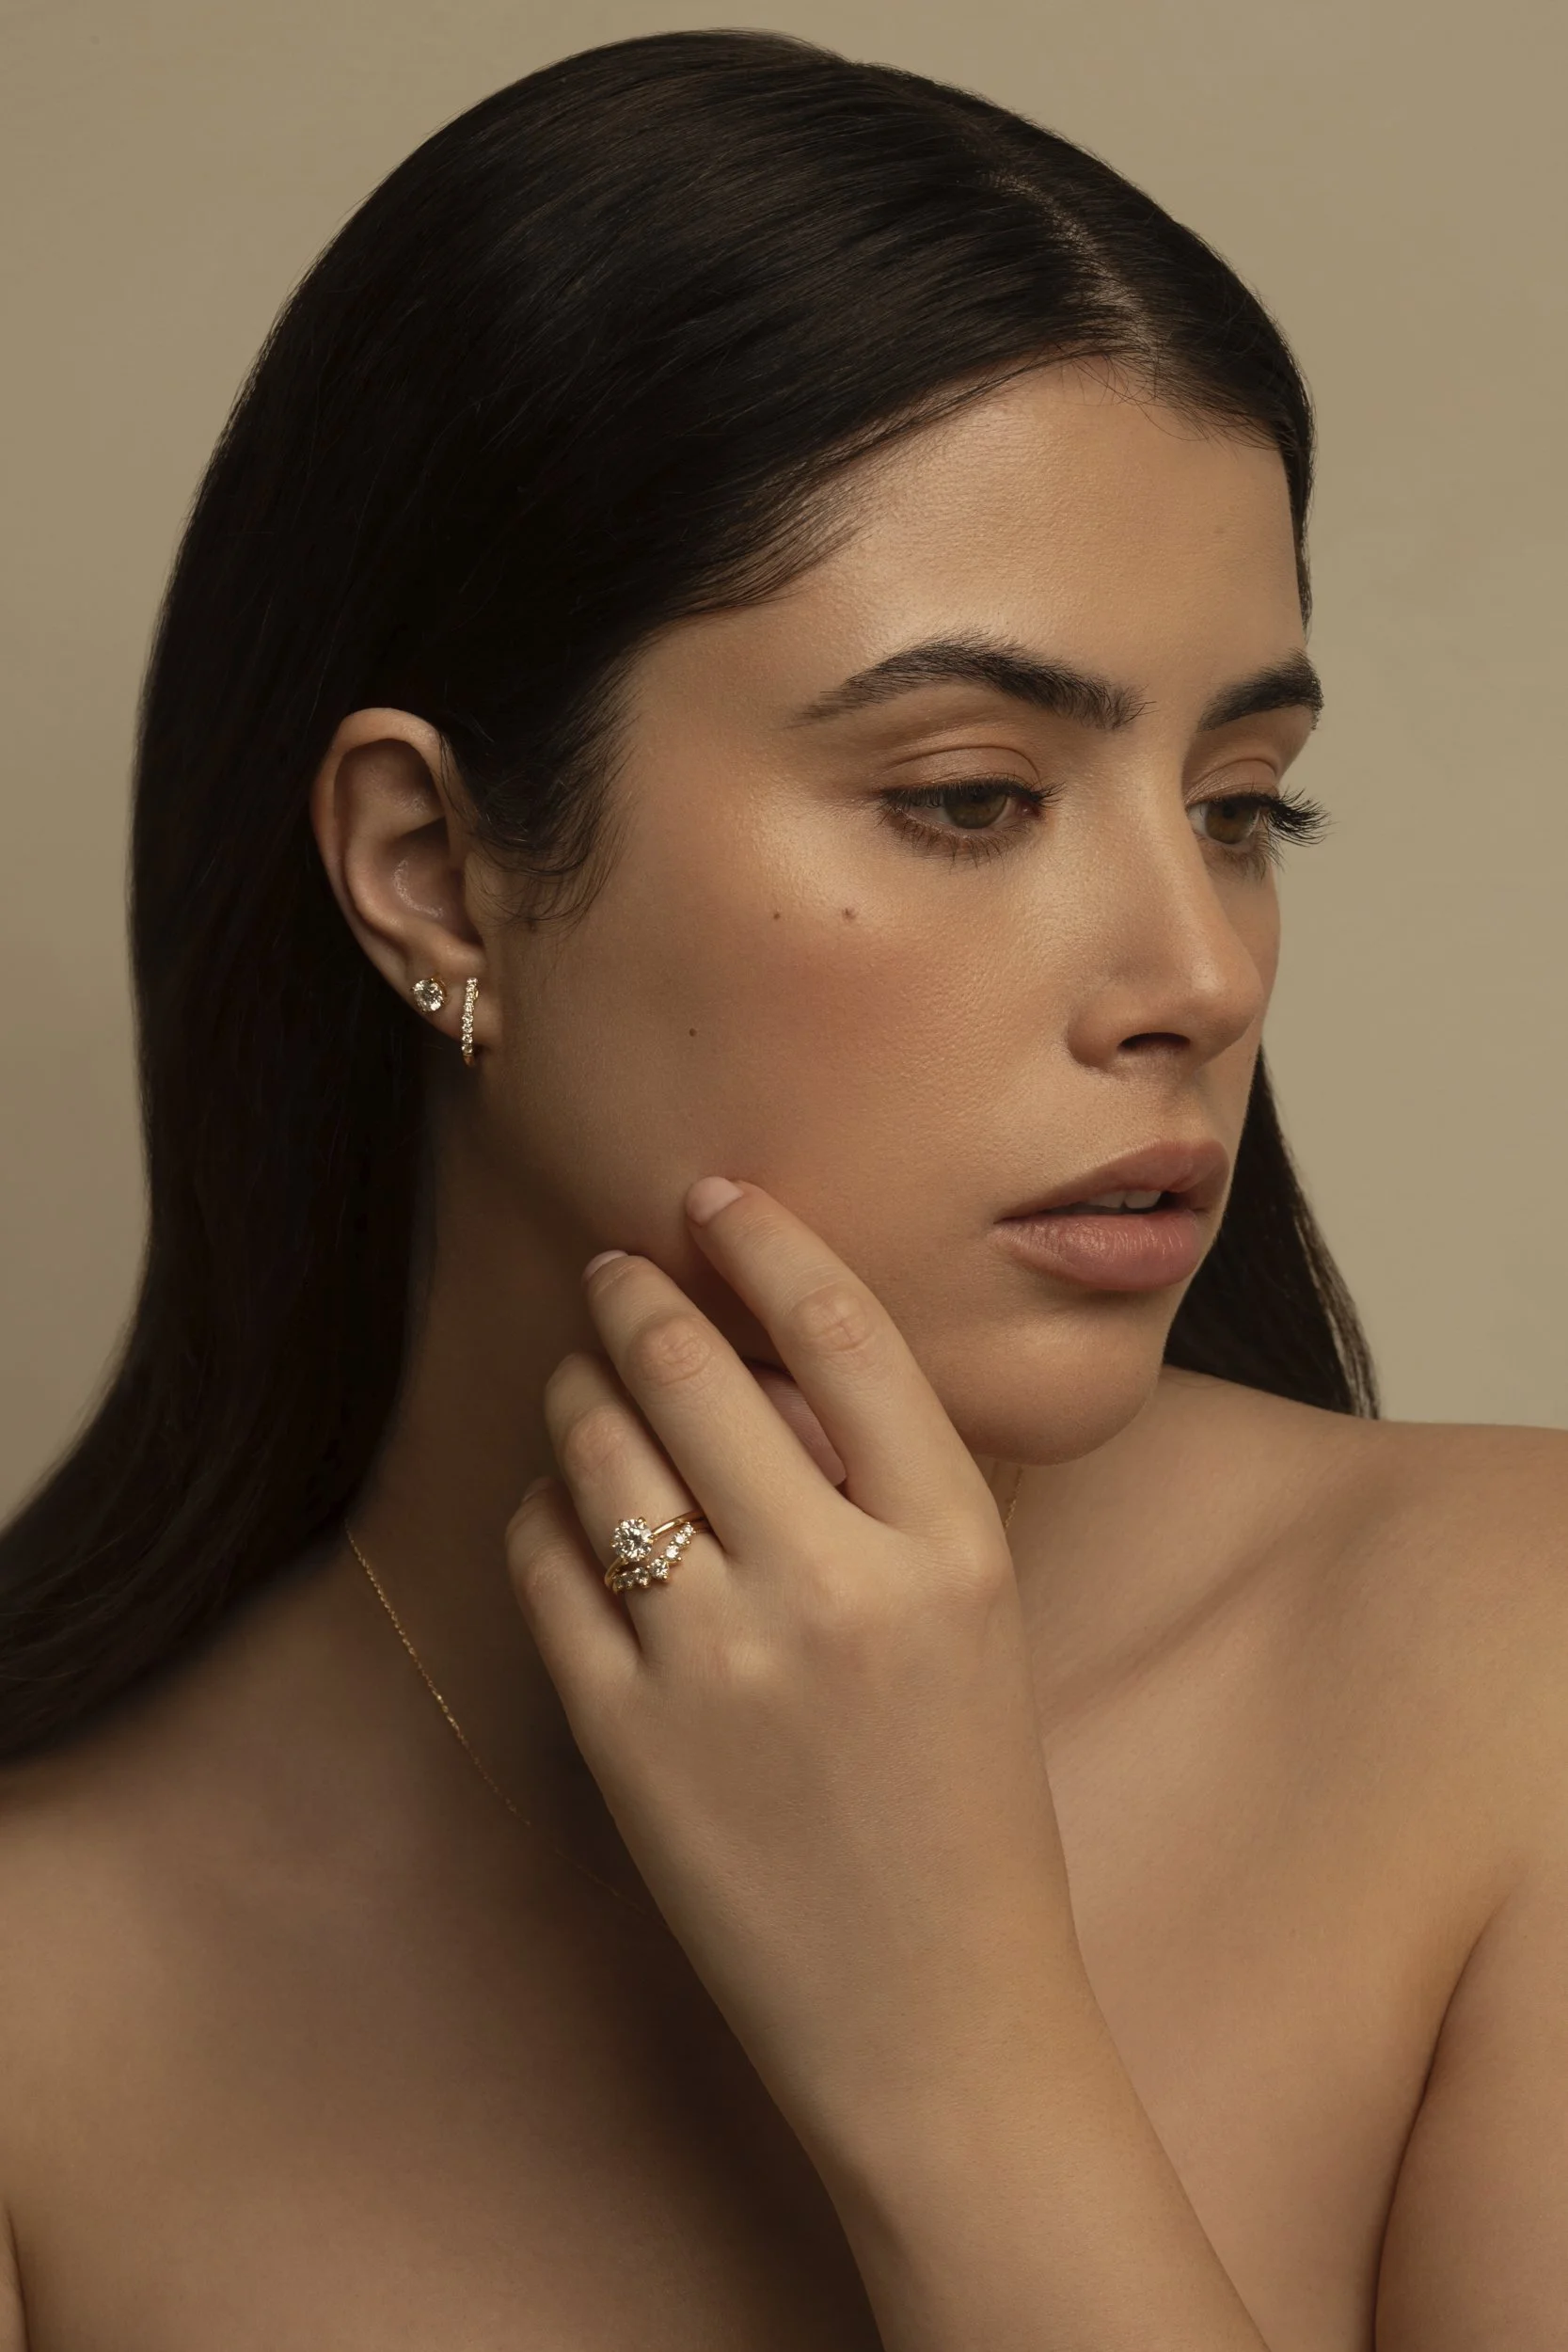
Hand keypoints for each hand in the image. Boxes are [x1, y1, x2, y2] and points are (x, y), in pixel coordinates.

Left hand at [506, 1178, 1078, 2176]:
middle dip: (635, 1297)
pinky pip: (548, 1569)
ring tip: (581, 1382)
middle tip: (612, 1267)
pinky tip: (562, 1512)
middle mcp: (838, 1585)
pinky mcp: (628, 1738)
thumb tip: (766, 1362)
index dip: (765, 1240)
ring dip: (578, 1396)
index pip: (843, 1330)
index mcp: (953, 1544)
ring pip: (600, 1456)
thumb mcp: (979, 1623)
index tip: (716, 1196)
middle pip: (694, 1370)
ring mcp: (721, 1663)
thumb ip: (891, 1492)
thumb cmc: (968, 1810)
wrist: (937, 2017)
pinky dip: (544, 1518)